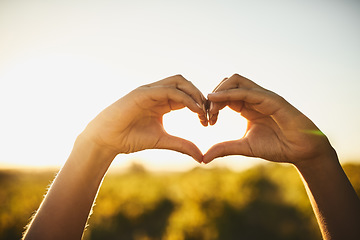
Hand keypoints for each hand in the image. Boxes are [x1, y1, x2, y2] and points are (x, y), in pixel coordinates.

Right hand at [81, 75, 207, 162]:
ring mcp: (149, 91)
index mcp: (162, 102)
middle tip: (209, 114)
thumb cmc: (131, 139)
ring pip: (178, 82)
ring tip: (203, 111)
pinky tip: (194, 110)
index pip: (187, 95)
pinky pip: (168, 90)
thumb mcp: (162, 141)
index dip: (200, 105)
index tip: (209, 121)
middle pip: (185, 84)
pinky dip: (184, 97)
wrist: (107, 140)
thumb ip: (182, 145)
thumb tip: (201, 157)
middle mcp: (157, 93)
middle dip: (200, 96)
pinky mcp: (142, 92)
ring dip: (194, 93)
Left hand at [203, 74, 335, 165]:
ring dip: (220, 91)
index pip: (224, 96)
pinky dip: (230, 93)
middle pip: (227, 83)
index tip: (206, 121)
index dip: (212, 105)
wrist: (301, 151)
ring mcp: (263, 96)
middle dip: (213, 96)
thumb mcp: (244, 147)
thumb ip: (225, 148)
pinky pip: (248, 91)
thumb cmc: (277, 146)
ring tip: (211, 108)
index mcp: (247, 106)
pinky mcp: (272, 99)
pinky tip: (217, 101)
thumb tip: (203, 158)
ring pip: (236, 80)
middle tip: (207, 114)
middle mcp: (254, 98)